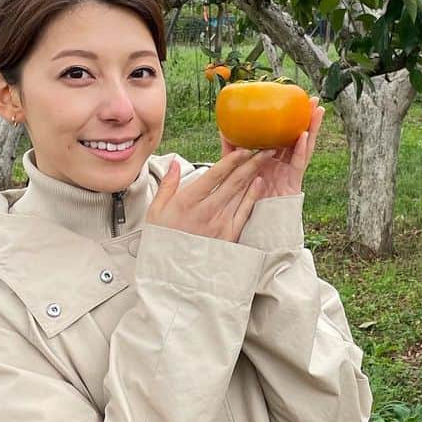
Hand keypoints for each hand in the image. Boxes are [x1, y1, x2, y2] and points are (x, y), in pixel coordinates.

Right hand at [146, 147, 275, 242]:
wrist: (171, 274)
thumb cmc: (161, 241)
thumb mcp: (155, 211)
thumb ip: (167, 185)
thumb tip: (174, 163)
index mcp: (187, 202)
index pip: (214, 175)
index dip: (231, 160)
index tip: (242, 147)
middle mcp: (206, 211)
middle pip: (233, 182)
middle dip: (250, 162)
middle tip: (265, 147)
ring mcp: (219, 225)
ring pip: (240, 194)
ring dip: (254, 174)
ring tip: (266, 159)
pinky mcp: (228, 237)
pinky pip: (243, 212)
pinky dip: (252, 196)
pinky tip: (259, 183)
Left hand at [219, 95, 323, 198]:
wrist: (251, 227)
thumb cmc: (245, 200)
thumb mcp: (236, 170)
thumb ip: (231, 152)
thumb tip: (223, 129)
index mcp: (271, 159)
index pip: (283, 134)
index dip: (289, 118)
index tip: (292, 99)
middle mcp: (283, 164)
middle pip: (297, 137)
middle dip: (305, 118)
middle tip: (311, 99)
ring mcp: (289, 173)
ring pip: (304, 147)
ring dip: (312, 128)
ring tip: (317, 110)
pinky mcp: (292, 185)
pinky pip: (298, 164)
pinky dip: (301, 150)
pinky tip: (304, 135)